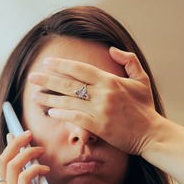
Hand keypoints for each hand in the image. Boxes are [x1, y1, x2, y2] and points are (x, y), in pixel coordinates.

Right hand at [0, 130, 54, 183]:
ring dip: (26, 152)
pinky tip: (46, 169)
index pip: (1, 167)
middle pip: (2, 161)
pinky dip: (36, 168)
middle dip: (14, 143)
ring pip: (12, 165)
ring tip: (39, 148)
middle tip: (28, 133)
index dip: (8, 149)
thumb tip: (36, 170)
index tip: (15, 136)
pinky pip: (25, 176)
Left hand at [28, 47, 163, 156]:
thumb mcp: (141, 79)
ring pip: (68, 101)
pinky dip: (62, 114)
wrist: (152, 134)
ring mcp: (100, 110)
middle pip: (69, 84)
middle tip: (32, 77)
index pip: (80, 69)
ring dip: (49, 98)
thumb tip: (112, 49)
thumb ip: (128, 61)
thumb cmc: (145, 108)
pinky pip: (75, 118)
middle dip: (47, 79)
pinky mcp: (99, 126)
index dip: (61, 65)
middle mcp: (103, 93)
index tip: (47, 62)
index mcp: (110, 80)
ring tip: (35, 96)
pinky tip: (51, 112)